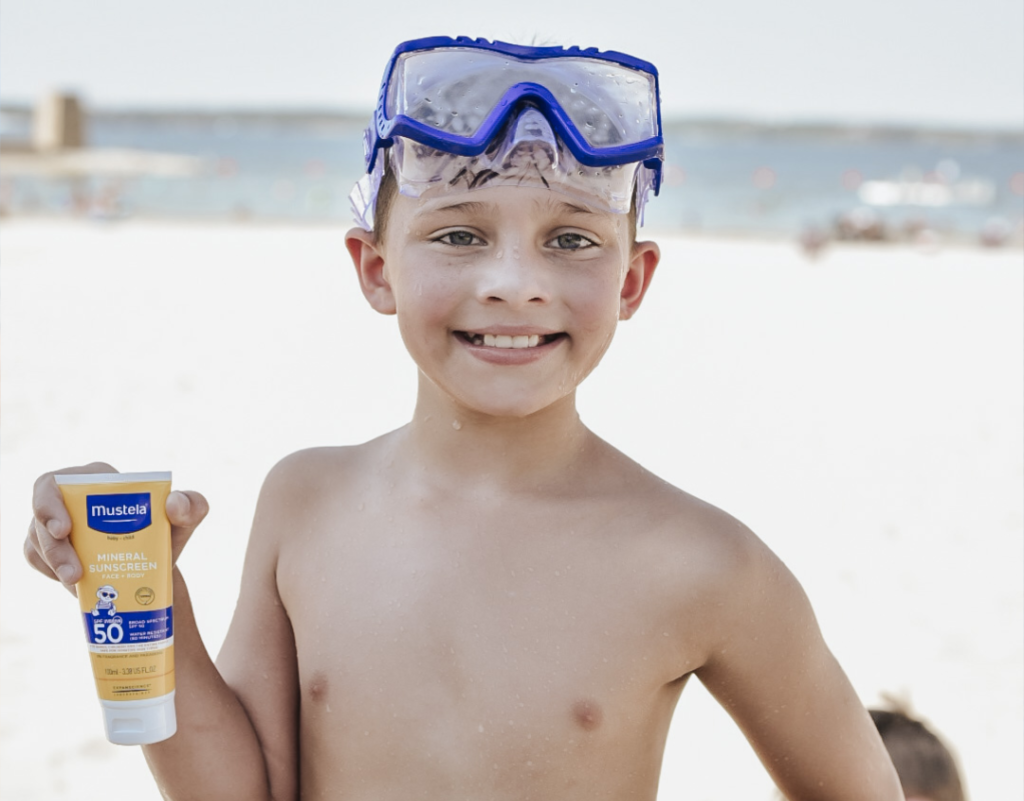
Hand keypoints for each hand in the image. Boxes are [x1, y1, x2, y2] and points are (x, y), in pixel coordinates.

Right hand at [25, 462, 208, 594]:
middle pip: (41, 512)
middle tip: (72, 570)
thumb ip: (192, 506)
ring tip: (77, 581)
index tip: (63, 528)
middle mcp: (71, 498)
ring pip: (37, 539)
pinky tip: (73, 581)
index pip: (58, 481)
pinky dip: (50, 570)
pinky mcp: (48, 548)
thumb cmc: (166, 534)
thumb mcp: (186, 521)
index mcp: (98, 480)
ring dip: (54, 562)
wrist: (153, 569)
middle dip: (52, 543)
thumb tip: (174, 503)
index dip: (50, 501)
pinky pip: (35, 557)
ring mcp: (55, 524)